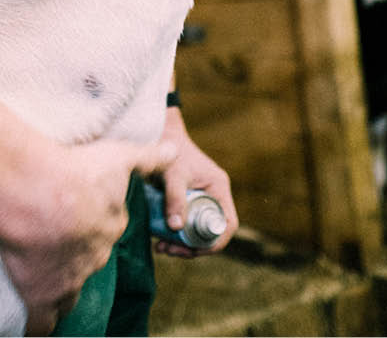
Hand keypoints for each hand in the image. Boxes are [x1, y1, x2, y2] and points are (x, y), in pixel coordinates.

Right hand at [0, 138, 175, 335]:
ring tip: (50, 276)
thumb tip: (174, 150)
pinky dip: (40, 324)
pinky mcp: (42, 295)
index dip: (96, 218)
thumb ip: (147, 157)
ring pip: (70, 294)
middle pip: (90, 258)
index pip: (109, 225)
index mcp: (111, 225)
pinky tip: (34, 324)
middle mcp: (94, 256)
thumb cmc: (77, 172)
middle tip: (59, 235)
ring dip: (62, 287)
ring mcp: (69, 279)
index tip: (81, 211)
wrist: (37, 193)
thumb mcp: (118, 156)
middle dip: (78, 250)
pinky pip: (43, 322)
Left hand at [155, 106, 237, 258]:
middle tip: (169, 250)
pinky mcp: (189, 200)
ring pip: (198, 230)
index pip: (227, 224)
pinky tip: (159, 236)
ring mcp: (202, 198)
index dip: (215, 242)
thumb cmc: (169, 150)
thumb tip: (176, 227)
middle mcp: (214, 194)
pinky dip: (176, 233)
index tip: (193, 250)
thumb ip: (175, 197)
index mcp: (218, 187)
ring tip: (161, 247)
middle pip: (211, 231)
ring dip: (182, 243)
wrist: (159, 134)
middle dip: (192, 247)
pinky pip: (188, 222)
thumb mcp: (173, 174)